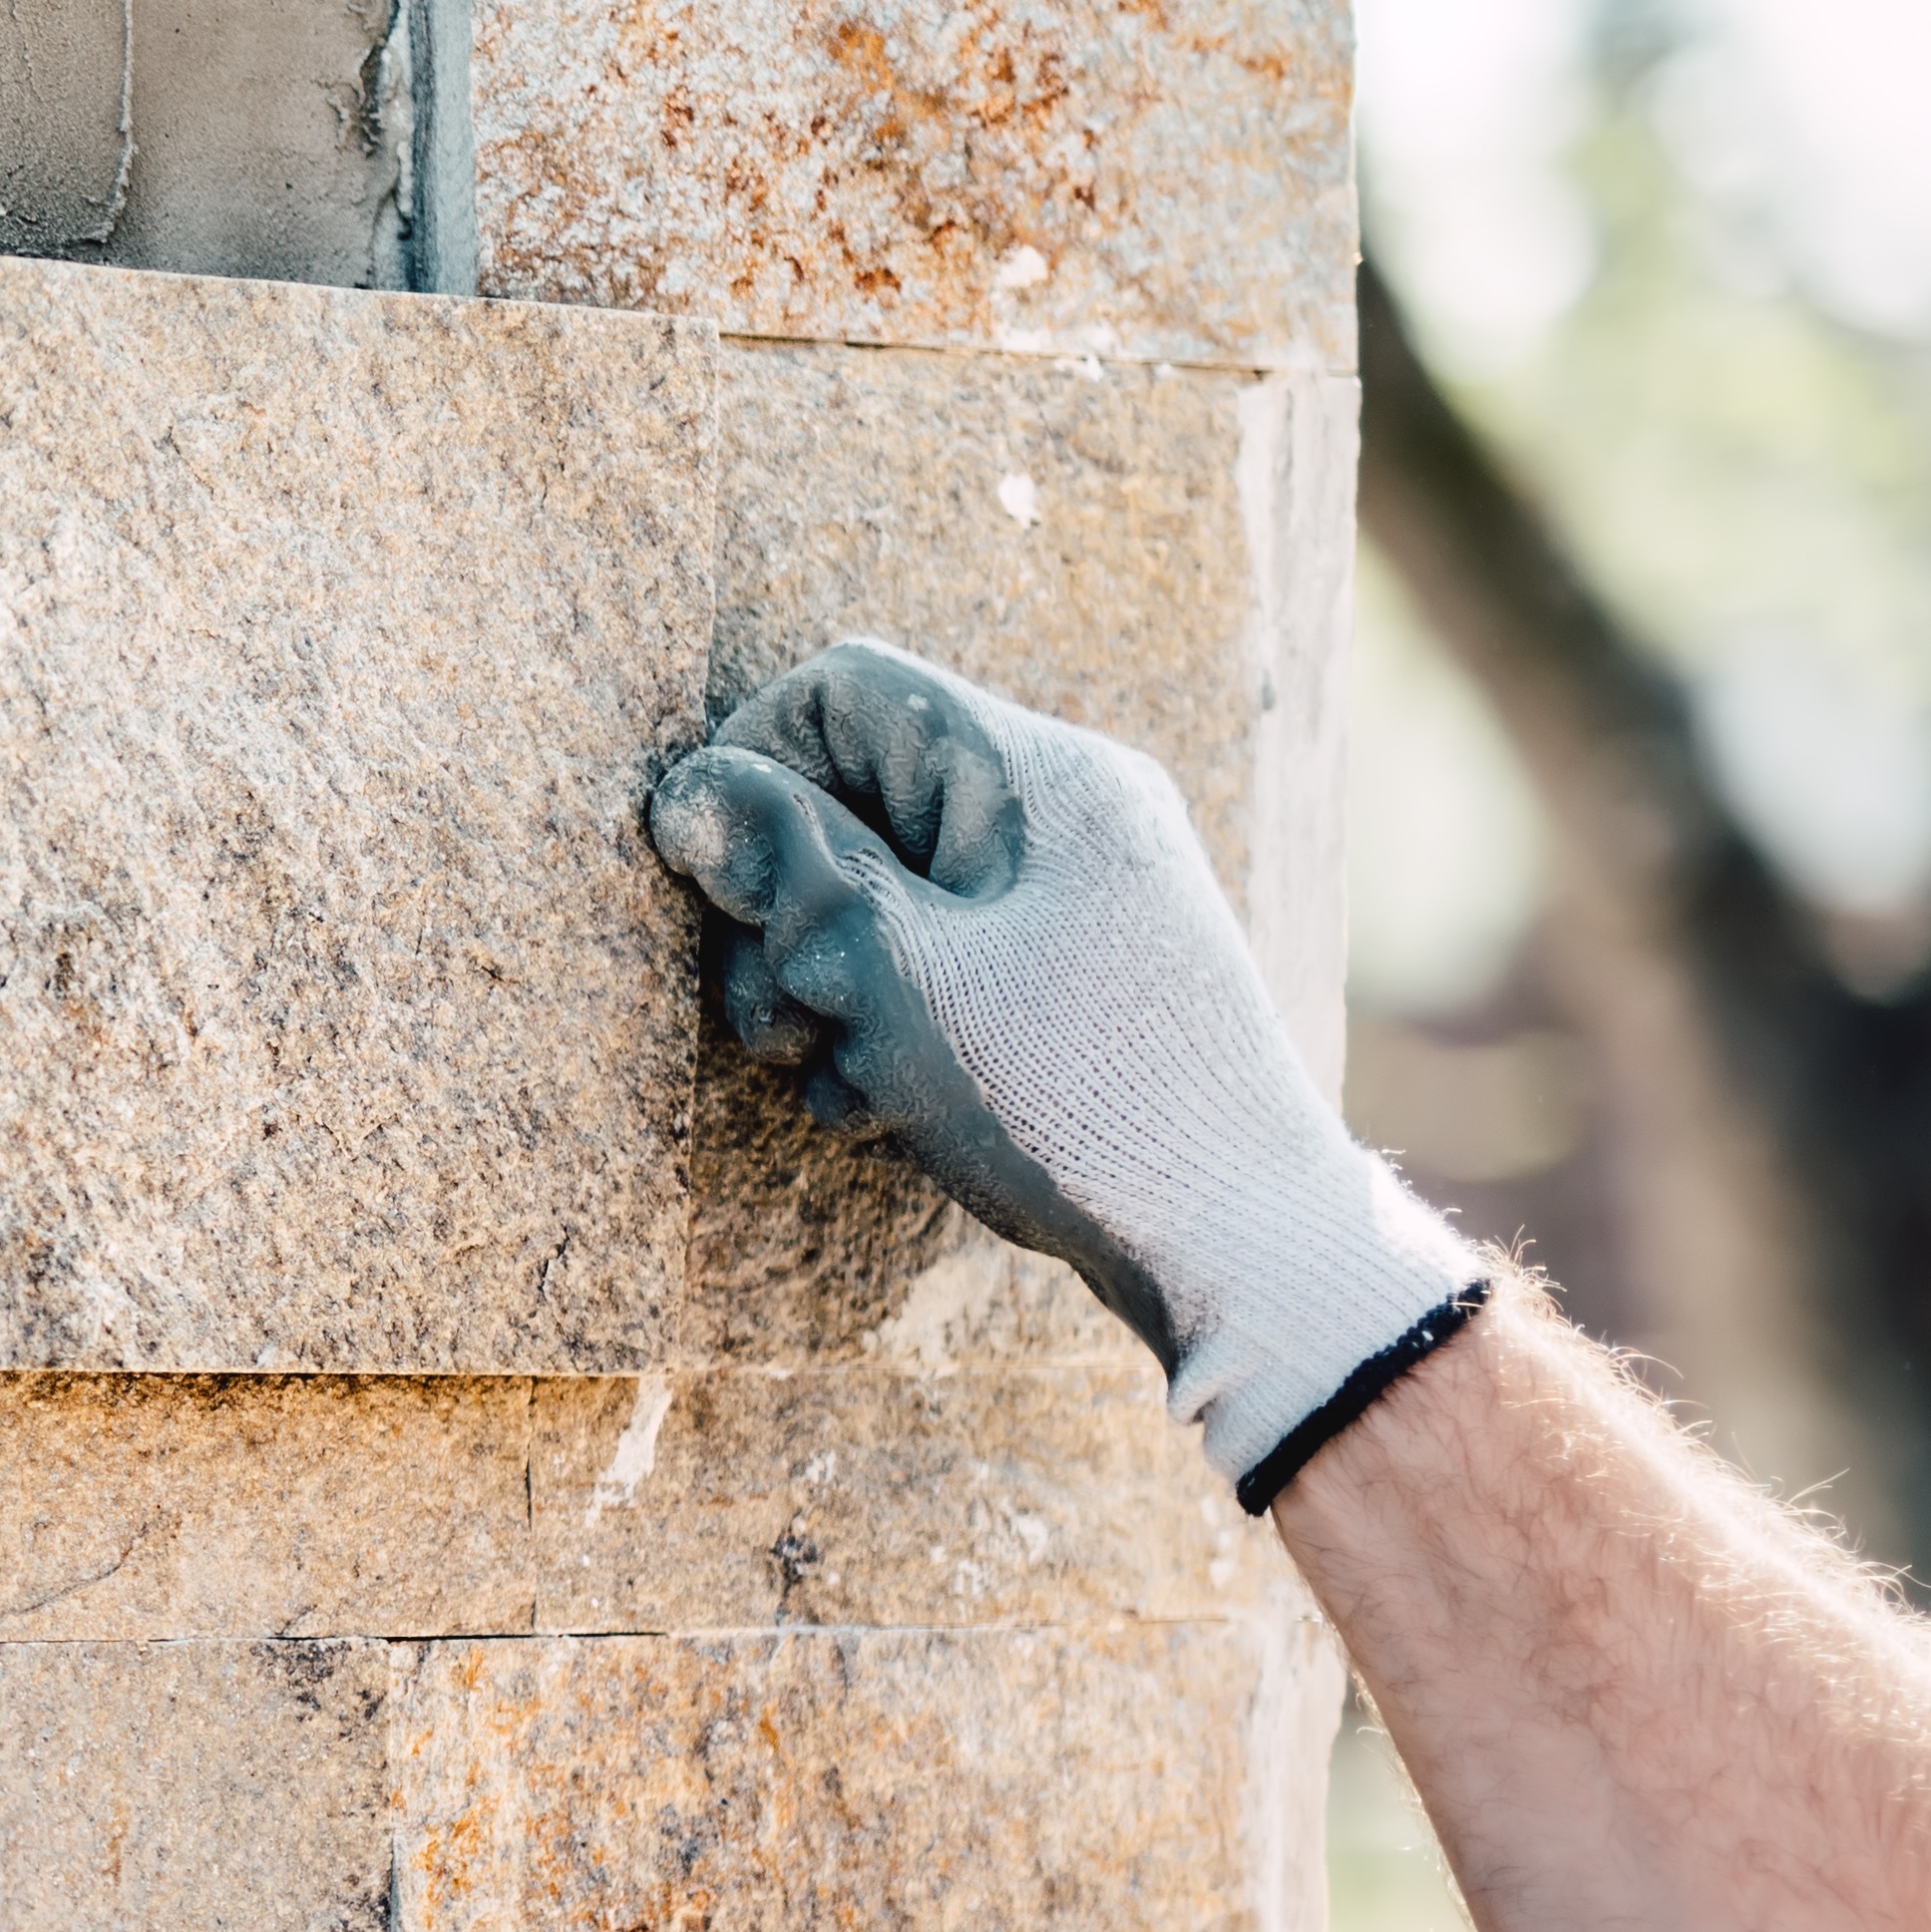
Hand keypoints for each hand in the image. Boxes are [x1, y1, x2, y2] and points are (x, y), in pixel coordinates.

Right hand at [648, 638, 1483, 1500]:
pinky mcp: (1076, 974)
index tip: (718, 888)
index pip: (845, 691)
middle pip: (855, 798)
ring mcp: (1076, 895)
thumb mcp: (901, 978)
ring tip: (843, 1077)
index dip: (753, 771)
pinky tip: (892, 1107)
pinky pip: (942, 958)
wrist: (1242, 1240)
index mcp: (1036, 775)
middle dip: (785, 910)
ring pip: (885, 893)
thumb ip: (792, 871)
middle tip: (783, 1019)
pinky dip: (891, 1025)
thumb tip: (688, 789)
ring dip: (826, 986)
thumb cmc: (1076, 1101)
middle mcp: (1064, 811)